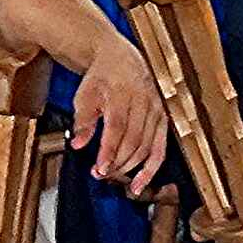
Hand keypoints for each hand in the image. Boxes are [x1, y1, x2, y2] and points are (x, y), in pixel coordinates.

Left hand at [70, 34, 168, 192]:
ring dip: (130, 167)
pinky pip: (160, 149)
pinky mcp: (164, 118)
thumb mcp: (84, 94)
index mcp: (123, 93)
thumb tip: (78, 143)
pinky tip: (139, 183)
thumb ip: (82, 120)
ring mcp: (157, 110)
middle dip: (118, 162)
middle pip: (134, 140)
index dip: (110, 151)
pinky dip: (151, 169)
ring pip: (147, 147)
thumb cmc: (101, 77)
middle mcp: (144, 102)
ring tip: (113, 176)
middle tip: (101, 174)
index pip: (118, 127)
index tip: (100, 168)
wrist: (121, 59)